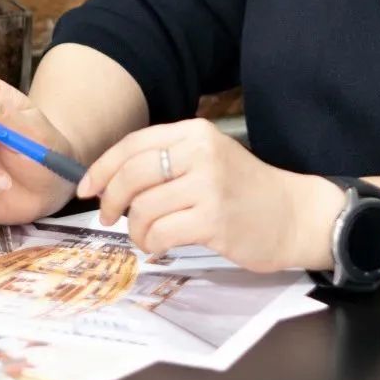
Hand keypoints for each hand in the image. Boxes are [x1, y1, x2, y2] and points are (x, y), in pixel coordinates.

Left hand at [78, 118, 344, 272]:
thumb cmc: (245, 191)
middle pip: (131, 174)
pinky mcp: (213, 220)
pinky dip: (152, 245)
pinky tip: (163, 246)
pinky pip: (159, 233)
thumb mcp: (208, 159)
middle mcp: (200, 152)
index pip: (134, 144)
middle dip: (111, 200)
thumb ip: (168, 162)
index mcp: (196, 133)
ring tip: (149, 236)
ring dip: (136, 230)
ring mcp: (208, 186)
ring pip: (142, 208)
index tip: (87, 188)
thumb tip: (110, 182)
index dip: (103, 167)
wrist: (293, 214)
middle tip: (110, 217)